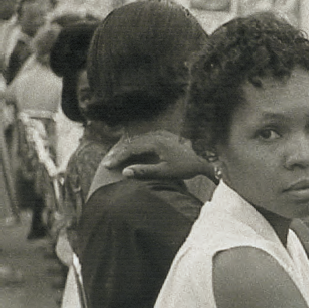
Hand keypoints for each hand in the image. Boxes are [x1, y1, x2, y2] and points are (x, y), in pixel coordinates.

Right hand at [101, 130, 216, 181]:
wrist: (202, 161)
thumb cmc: (185, 168)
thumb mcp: (165, 172)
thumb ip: (145, 171)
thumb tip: (125, 172)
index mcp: (156, 142)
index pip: (131, 149)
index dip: (118, 157)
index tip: (107, 165)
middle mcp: (156, 135)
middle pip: (132, 143)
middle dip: (118, 153)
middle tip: (106, 163)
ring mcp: (160, 134)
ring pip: (137, 140)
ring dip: (125, 148)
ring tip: (114, 158)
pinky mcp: (163, 136)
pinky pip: (144, 139)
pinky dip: (134, 145)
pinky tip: (129, 151)